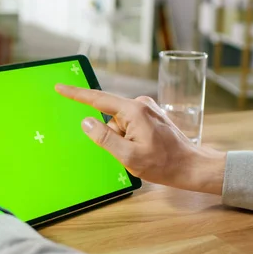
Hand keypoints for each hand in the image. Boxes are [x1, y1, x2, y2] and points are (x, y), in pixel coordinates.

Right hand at [56, 84, 225, 194]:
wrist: (192, 167)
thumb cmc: (164, 164)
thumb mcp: (129, 156)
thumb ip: (104, 138)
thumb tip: (86, 122)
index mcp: (134, 111)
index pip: (98, 99)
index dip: (76, 94)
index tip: (60, 87)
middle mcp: (140, 104)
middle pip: (110, 118)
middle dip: (112, 137)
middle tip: (132, 154)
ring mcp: (147, 108)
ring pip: (119, 124)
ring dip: (123, 140)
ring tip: (142, 154)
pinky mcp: (151, 115)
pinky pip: (129, 124)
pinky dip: (130, 138)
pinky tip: (145, 150)